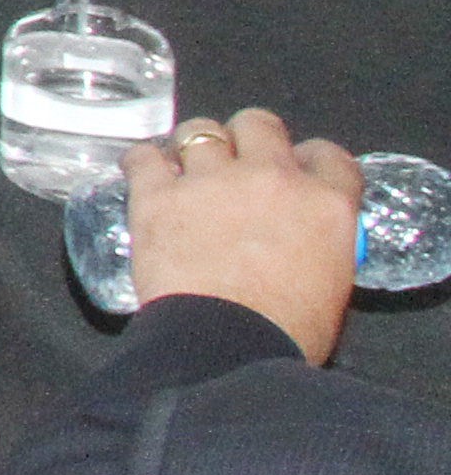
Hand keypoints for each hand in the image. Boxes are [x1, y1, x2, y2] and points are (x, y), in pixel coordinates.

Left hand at [128, 110, 362, 363]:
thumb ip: (318, 244)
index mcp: (326, 203)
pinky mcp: (158, 195)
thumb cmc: (288, 333)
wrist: (230, 350)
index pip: (328, 156)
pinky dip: (143, 163)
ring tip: (186, 170)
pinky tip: (143, 175)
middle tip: (235, 164)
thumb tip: (300, 240)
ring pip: (199, 130)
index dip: (308, 159)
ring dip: (194, 147)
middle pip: (258, 124)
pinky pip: (144, 157)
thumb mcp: (331, 283)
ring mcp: (212, 181)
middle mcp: (272, 178)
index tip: (295, 169)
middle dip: (247, 138)